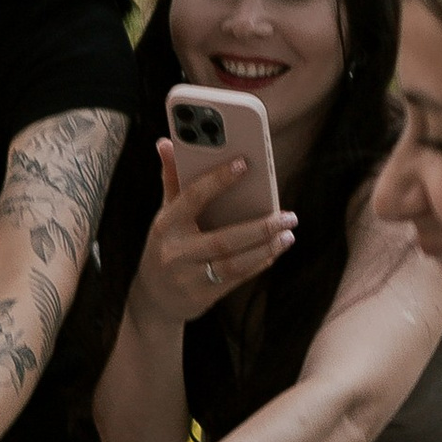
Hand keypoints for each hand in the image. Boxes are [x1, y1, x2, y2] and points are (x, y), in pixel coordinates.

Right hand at [131, 146, 295, 329]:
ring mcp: (189, 277)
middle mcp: (176, 252)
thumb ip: (172, 180)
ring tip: (288, 233)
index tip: (244, 163)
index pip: (193, 198)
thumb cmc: (165, 246)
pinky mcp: (203, 296)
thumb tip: (166, 142)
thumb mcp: (164, 214)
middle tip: (288, 215)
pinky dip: (258, 264)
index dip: (217, 180)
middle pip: (223, 238)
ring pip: (234, 263)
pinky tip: (275, 251)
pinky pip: (236, 279)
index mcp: (166, 225)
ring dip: (265, 248)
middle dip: (259, 227)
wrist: (153, 298)